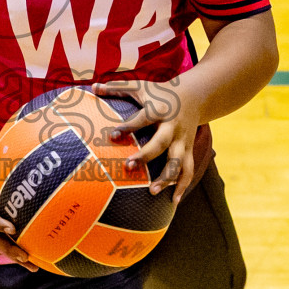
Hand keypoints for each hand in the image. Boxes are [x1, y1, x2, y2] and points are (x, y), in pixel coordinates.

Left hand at [93, 78, 198, 202]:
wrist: (195, 95)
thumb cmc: (160, 92)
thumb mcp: (140, 86)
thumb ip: (117, 87)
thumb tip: (92, 86)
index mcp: (159, 109)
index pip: (142, 119)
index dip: (127, 127)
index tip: (111, 135)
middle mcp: (172, 126)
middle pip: (160, 143)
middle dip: (146, 156)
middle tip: (128, 166)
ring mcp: (182, 140)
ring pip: (178, 161)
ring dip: (167, 177)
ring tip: (152, 192)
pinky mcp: (189, 150)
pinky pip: (187, 170)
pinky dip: (182, 186)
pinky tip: (174, 202)